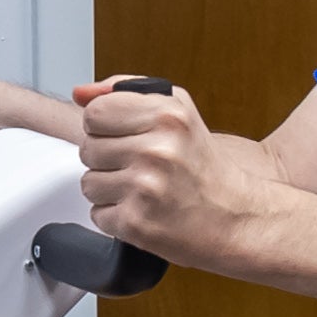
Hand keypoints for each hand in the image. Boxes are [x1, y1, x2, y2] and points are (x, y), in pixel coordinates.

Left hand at [74, 78, 271, 265]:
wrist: (236, 217)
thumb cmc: (203, 166)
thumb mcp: (177, 111)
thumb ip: (124, 93)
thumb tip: (80, 93)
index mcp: (167, 115)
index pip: (94, 113)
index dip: (104, 127)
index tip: (124, 136)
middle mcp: (157, 149)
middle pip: (87, 148)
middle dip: (108, 159)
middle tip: (141, 167)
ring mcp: (145, 188)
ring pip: (88, 183)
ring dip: (110, 190)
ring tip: (142, 190)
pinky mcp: (136, 223)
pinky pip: (97, 214)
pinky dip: (116, 217)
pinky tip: (144, 210)